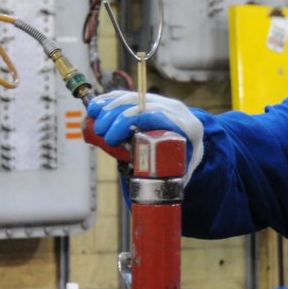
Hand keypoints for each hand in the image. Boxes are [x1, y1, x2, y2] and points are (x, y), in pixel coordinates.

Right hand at [86, 90, 204, 182]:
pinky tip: (96, 106)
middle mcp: (175, 109)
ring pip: (134, 97)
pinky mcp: (151, 98)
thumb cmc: (188, 155)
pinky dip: (110, 99)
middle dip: (116, 116)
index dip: (130, 122)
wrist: (194, 135)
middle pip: (142, 105)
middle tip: (101, 133)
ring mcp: (163, 101)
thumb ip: (175, 178)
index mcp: (186, 126)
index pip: (155, 116)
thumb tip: (159, 193)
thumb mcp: (185, 167)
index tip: (112, 139)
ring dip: (110, 106)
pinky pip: (129, 95)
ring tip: (93, 119)